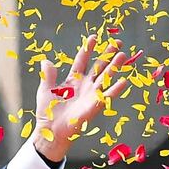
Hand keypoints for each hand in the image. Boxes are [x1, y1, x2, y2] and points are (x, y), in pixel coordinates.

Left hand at [30, 34, 133, 162]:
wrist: (51, 131)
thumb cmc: (48, 112)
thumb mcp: (45, 90)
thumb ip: (48, 75)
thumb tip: (45, 61)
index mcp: (72, 80)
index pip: (82, 60)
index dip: (87, 49)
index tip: (93, 37)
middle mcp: (85, 85)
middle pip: (99, 66)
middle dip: (107, 54)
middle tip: (117, 42)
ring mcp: (91, 94)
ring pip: (106, 77)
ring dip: (115, 66)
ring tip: (123, 55)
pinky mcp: (96, 105)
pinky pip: (108, 95)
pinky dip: (115, 89)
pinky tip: (123, 80)